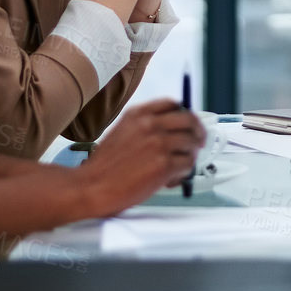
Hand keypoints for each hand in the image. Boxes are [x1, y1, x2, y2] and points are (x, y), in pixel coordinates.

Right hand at [78, 100, 206, 213]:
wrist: (91, 186)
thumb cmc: (105, 166)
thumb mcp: (123, 132)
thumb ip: (146, 127)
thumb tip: (174, 131)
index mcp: (139, 114)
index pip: (173, 104)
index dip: (186, 114)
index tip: (191, 123)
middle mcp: (151, 124)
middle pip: (189, 120)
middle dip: (198, 132)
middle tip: (199, 143)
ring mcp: (159, 143)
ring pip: (191, 143)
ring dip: (190, 155)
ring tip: (179, 167)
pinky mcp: (164, 164)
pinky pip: (188, 164)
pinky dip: (184, 172)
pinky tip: (171, 179)